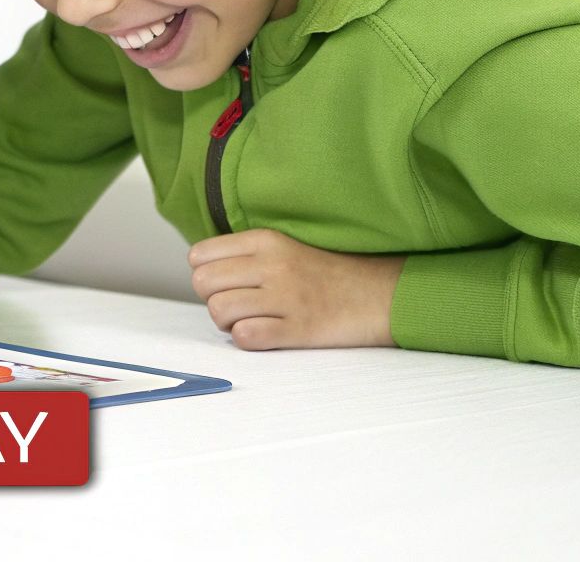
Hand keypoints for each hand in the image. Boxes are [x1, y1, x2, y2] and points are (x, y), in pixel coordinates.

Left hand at [187, 228, 403, 349]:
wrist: (380, 295)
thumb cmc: (326, 274)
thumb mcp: (284, 247)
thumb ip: (245, 254)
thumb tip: (201, 271)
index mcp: (266, 240)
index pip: (199, 256)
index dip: (205, 274)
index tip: (225, 283)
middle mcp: (272, 265)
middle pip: (203, 284)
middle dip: (212, 298)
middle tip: (236, 305)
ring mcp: (286, 297)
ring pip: (219, 310)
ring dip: (228, 322)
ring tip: (250, 320)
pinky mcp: (298, 329)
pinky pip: (246, 336)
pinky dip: (247, 338)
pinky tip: (264, 333)